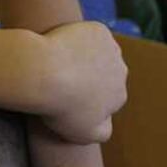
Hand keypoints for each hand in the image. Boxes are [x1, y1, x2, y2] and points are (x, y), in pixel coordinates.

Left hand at [41, 22, 127, 143]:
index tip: (69, 95)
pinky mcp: (99, 31)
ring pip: (101, 52)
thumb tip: (108, 126)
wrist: (43, 73)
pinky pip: (92, 34)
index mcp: (119, 96)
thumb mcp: (83, 134)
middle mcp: (122, 73)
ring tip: (61, 62)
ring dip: (87, 56)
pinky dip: (81, 38)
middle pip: (107, 73)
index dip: (88, 96)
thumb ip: (102, 133)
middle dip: (91, 75)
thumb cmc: (59, 106)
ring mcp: (112, 50)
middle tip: (63, 78)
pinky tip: (64, 45)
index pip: (107, 97)